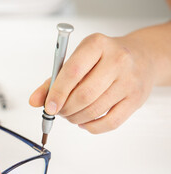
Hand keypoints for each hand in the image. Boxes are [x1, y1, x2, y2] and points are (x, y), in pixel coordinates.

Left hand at [30, 33, 153, 133]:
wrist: (141, 57)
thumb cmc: (102, 60)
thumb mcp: (77, 61)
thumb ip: (53, 81)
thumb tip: (34, 101)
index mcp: (97, 45)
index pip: (73, 71)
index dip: (58, 93)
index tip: (48, 107)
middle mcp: (117, 60)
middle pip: (84, 94)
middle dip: (65, 109)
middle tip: (59, 111)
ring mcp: (129, 80)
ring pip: (95, 110)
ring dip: (75, 118)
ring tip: (70, 115)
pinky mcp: (136, 99)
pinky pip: (110, 122)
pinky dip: (92, 127)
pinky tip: (84, 122)